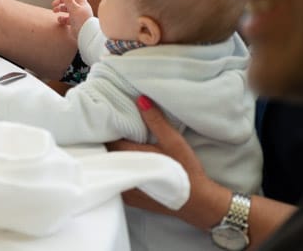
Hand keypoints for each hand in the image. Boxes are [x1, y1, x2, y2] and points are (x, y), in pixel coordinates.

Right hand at [52, 0, 92, 36]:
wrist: (86, 35)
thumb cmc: (82, 22)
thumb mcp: (74, 9)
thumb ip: (68, 0)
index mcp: (81, 2)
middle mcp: (79, 7)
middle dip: (60, 0)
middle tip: (54, 4)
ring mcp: (76, 14)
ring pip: (66, 8)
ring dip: (59, 8)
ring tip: (54, 11)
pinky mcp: (73, 22)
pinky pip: (66, 18)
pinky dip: (61, 18)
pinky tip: (60, 20)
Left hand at [106, 96, 224, 229]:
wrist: (198, 202)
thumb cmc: (186, 170)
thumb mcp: (173, 141)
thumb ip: (156, 120)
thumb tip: (140, 99)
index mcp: (129, 159)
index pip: (107, 140)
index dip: (105, 129)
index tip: (105, 119)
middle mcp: (122, 176)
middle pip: (105, 154)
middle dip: (105, 141)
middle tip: (107, 128)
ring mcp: (124, 190)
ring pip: (109, 168)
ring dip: (111, 156)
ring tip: (114, 142)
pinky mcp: (129, 198)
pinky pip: (115, 179)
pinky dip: (116, 169)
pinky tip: (123, 162)